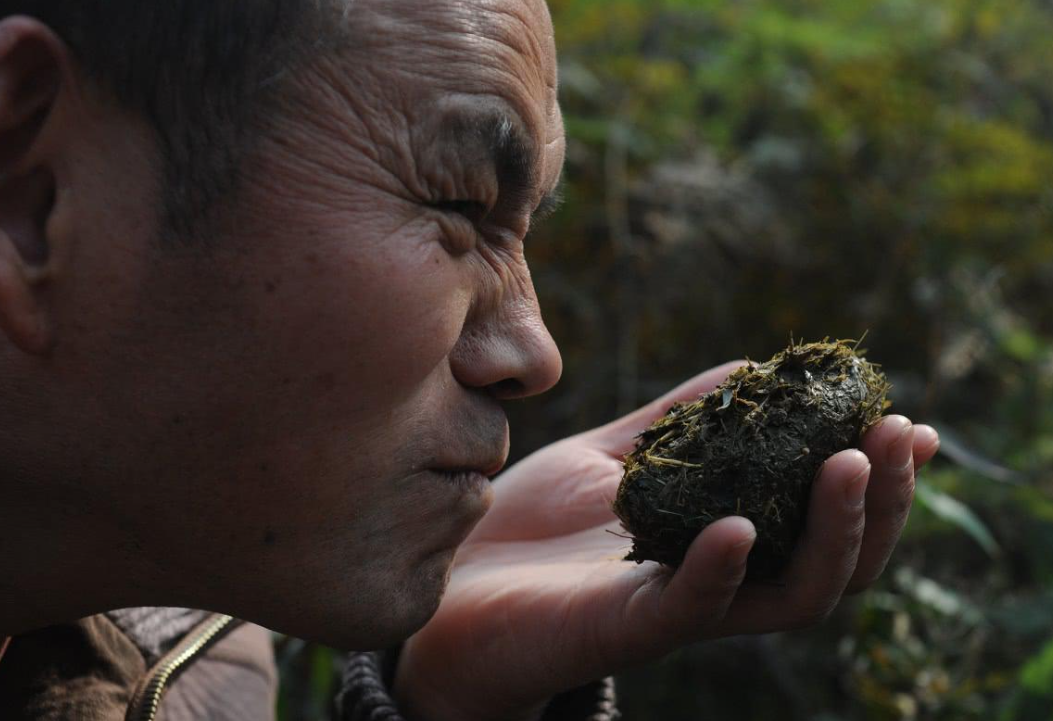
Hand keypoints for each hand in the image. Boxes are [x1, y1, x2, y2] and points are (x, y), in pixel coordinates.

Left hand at [393, 361, 939, 720]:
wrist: (447, 589)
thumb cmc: (529, 527)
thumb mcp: (614, 458)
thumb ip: (678, 422)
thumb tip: (751, 368)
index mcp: (721, 538)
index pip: (821, 515)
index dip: (874, 475)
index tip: (905, 418)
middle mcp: (716, 579)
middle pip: (831, 558)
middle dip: (878, 500)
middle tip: (902, 435)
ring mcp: (676, 608)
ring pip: (790, 593)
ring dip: (831, 532)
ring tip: (850, 465)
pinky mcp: (624, 628)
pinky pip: (688, 607)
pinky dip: (720, 568)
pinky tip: (739, 525)